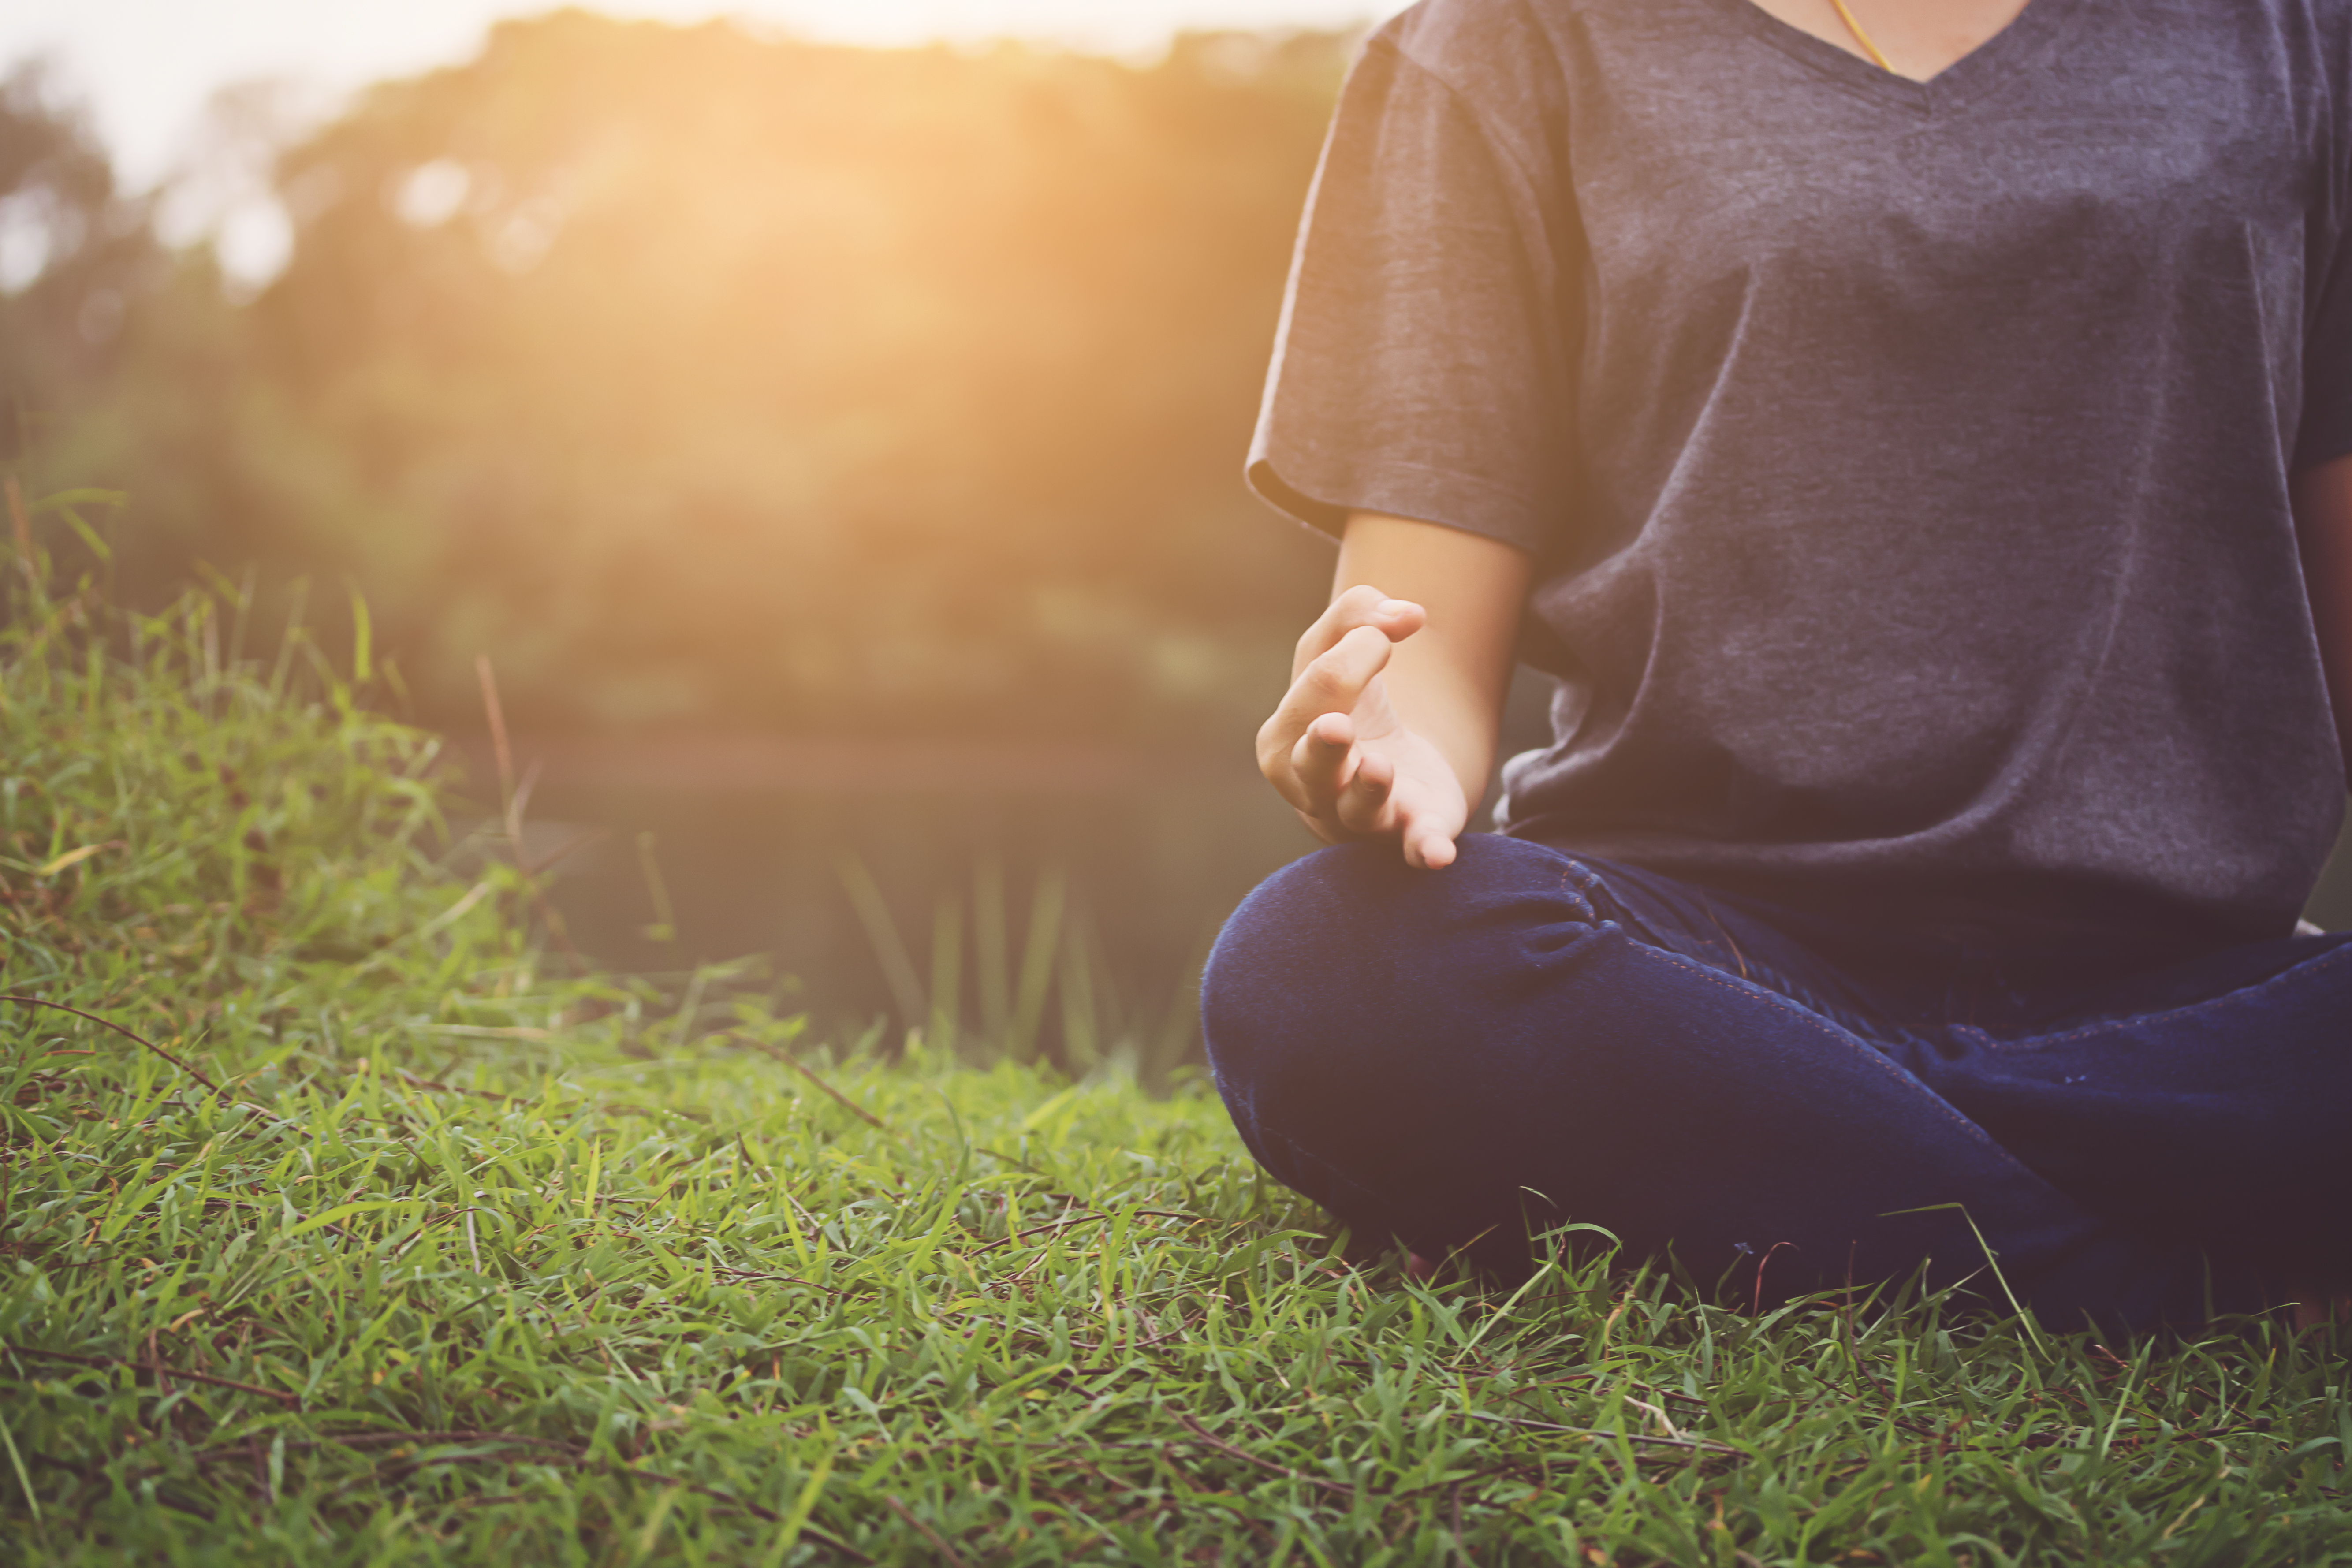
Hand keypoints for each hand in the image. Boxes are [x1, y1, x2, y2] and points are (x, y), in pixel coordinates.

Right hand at [1256, 584, 1471, 869]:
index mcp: (1285, 738)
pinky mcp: (1409, 835)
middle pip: (1315, 761)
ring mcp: (1359, 816)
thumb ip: (1359, 614)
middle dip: (1325, 747)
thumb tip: (1407, 615)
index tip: (1389, 636)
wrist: (1386, 767)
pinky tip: (1438, 855)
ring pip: (1358, 809)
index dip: (1364, 645)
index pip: (1320, 686)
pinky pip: (1414, 848)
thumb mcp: (1339, 649)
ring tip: (1378, 768)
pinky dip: (1424, 850)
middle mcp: (1312, 786)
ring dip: (1368, 791)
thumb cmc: (1348, 707)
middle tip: (1336, 728)